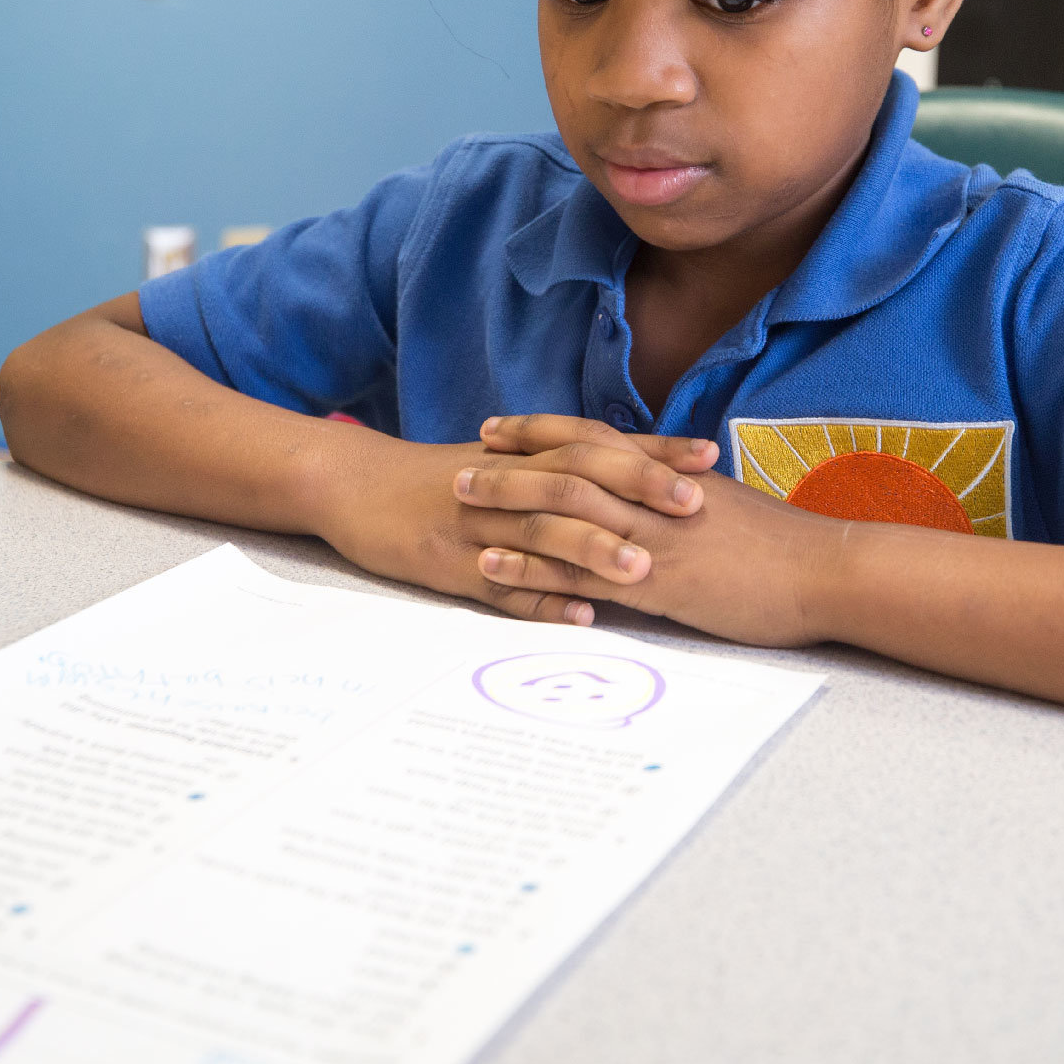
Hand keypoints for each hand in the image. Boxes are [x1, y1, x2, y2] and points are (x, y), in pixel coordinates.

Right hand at [309, 419, 714, 626]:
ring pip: (541, 534)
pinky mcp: (447, 567)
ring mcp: (478, 526)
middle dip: (638, 489)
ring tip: (643, 568)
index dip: (655, 452)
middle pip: (579, 478)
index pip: (601, 446)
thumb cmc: (436, 478)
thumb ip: (559, 469)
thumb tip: (632, 477)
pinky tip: (580, 617)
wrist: (352, 485)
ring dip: (593, 549)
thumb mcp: (500, 464)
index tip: (710, 456)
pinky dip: (540, 601)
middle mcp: (508, 485)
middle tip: (694, 505)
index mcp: (526, 458)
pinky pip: (500, 588)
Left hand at [464, 414, 841, 646]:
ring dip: (508, 506)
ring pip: (564, 511)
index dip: (544, 431)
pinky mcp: (654, 583)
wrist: (826, 572)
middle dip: (511, 463)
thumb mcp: (729, 505)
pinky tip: (494, 567)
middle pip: (568, 467)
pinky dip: (532, 565)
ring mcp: (651, 537)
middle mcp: (654, 496)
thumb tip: (657, 491)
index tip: (500, 428)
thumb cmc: (785, 546)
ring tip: (460, 506)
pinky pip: (580, 571)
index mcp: (672, 473)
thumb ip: (684, 494)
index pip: (597, 439)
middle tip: (460, 462)